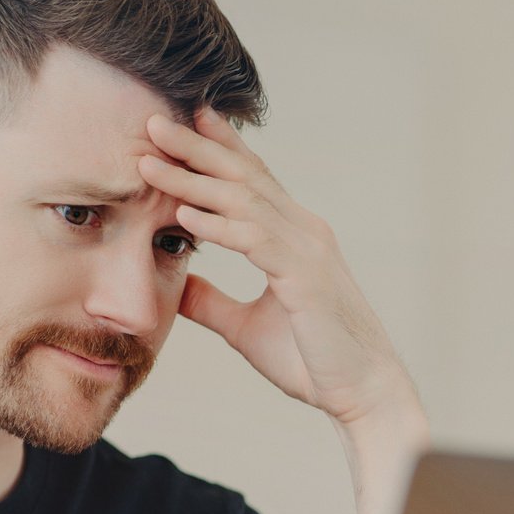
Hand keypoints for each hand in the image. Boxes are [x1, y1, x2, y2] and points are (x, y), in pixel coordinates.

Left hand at [139, 108, 416, 426]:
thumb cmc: (313, 362)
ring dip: (194, 178)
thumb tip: (180, 286)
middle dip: (196, 146)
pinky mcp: (306, 279)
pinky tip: (185, 213)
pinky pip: (255, 241)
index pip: (253, 180)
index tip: (183, 120)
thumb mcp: (246, 328)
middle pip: (244, 176)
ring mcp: (308, 251)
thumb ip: (214, 303)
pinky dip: (219, 224)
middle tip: (152, 119)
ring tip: (151, 158)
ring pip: (244, 201)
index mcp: (295, 237)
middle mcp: (304, 232)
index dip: (219, 148)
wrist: (362, 394)